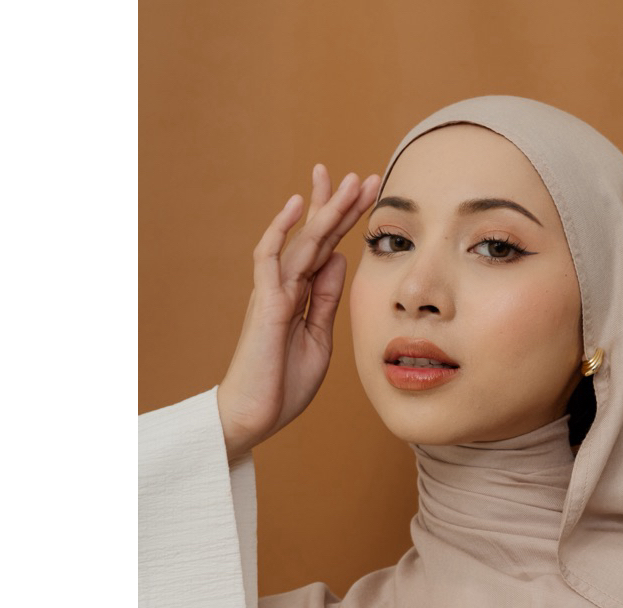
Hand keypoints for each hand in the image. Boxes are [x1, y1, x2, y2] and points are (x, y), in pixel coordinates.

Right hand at [217, 166, 380, 459]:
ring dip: (323, 210)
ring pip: (301, 242)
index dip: (345, 222)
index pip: (327, 250)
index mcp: (303, 297)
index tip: (368, 197)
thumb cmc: (283, 383)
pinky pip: (270, 259)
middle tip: (365, 177)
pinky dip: (282, 231)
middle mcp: (287, 287)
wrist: (254, 416)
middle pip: (317, 238)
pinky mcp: (264, 305)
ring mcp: (274, 293)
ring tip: (343, 181)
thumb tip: (340, 260)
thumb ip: (327, 300)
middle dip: (339, 206)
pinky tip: (296, 206)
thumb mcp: (319, 339)